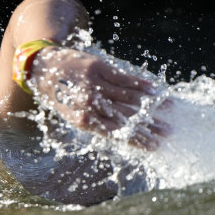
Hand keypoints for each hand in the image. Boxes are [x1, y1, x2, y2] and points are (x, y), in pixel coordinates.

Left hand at [29, 47, 170, 149]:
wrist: (43, 69)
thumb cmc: (62, 96)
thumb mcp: (74, 115)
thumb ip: (98, 123)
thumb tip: (125, 134)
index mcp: (83, 121)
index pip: (117, 134)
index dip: (138, 140)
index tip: (156, 146)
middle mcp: (89, 104)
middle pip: (127, 118)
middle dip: (150, 126)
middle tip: (169, 132)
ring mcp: (94, 85)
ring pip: (129, 98)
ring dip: (153, 105)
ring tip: (171, 110)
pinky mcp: (98, 68)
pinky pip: (125, 78)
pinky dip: (142, 85)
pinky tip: (156, 91)